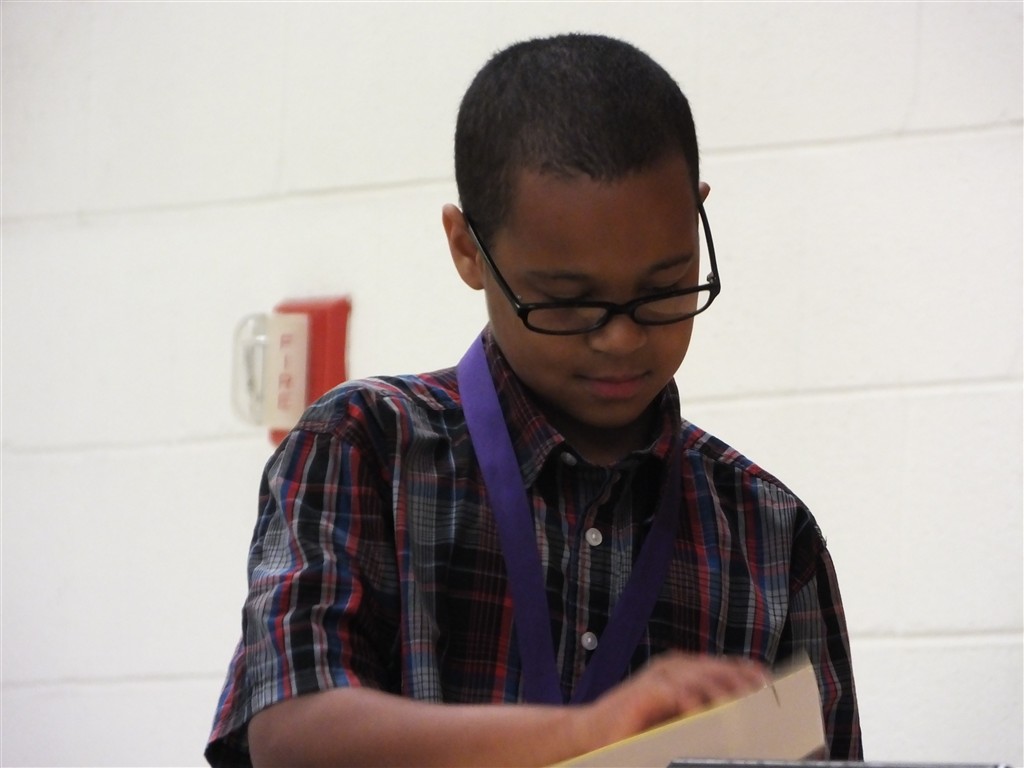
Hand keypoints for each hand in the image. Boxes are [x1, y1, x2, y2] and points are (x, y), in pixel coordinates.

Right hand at [580, 652, 768, 748]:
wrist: (591, 733)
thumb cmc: (636, 728)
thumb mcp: (676, 717)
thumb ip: (703, 713)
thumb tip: (741, 721)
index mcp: (683, 670)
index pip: (725, 665)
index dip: (748, 673)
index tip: (773, 686)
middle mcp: (672, 667)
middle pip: (716, 669)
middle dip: (742, 682)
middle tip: (764, 697)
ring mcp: (656, 677)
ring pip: (697, 678)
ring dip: (721, 691)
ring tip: (741, 704)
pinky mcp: (642, 692)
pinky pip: (669, 692)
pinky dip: (686, 700)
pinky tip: (699, 711)